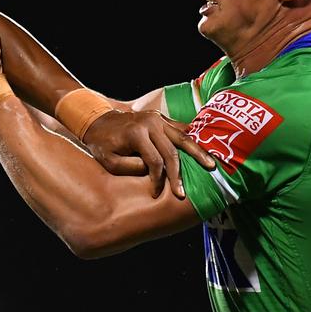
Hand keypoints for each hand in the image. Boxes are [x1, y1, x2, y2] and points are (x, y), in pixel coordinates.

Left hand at [82, 110, 214, 198]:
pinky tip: (204, 151)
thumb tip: (155, 171)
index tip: (156, 193)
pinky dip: (193, 140)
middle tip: (184, 193)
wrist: (99, 120)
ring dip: (198, 152)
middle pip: (172, 151)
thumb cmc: (103, 144)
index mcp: (136, 133)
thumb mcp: (109, 160)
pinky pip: (181, 129)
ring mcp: (157, 118)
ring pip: (182, 137)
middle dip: (178, 174)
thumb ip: (131, 167)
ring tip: (211, 166)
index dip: (158, 179)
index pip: (155, 161)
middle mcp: (150, 123)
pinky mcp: (162, 118)